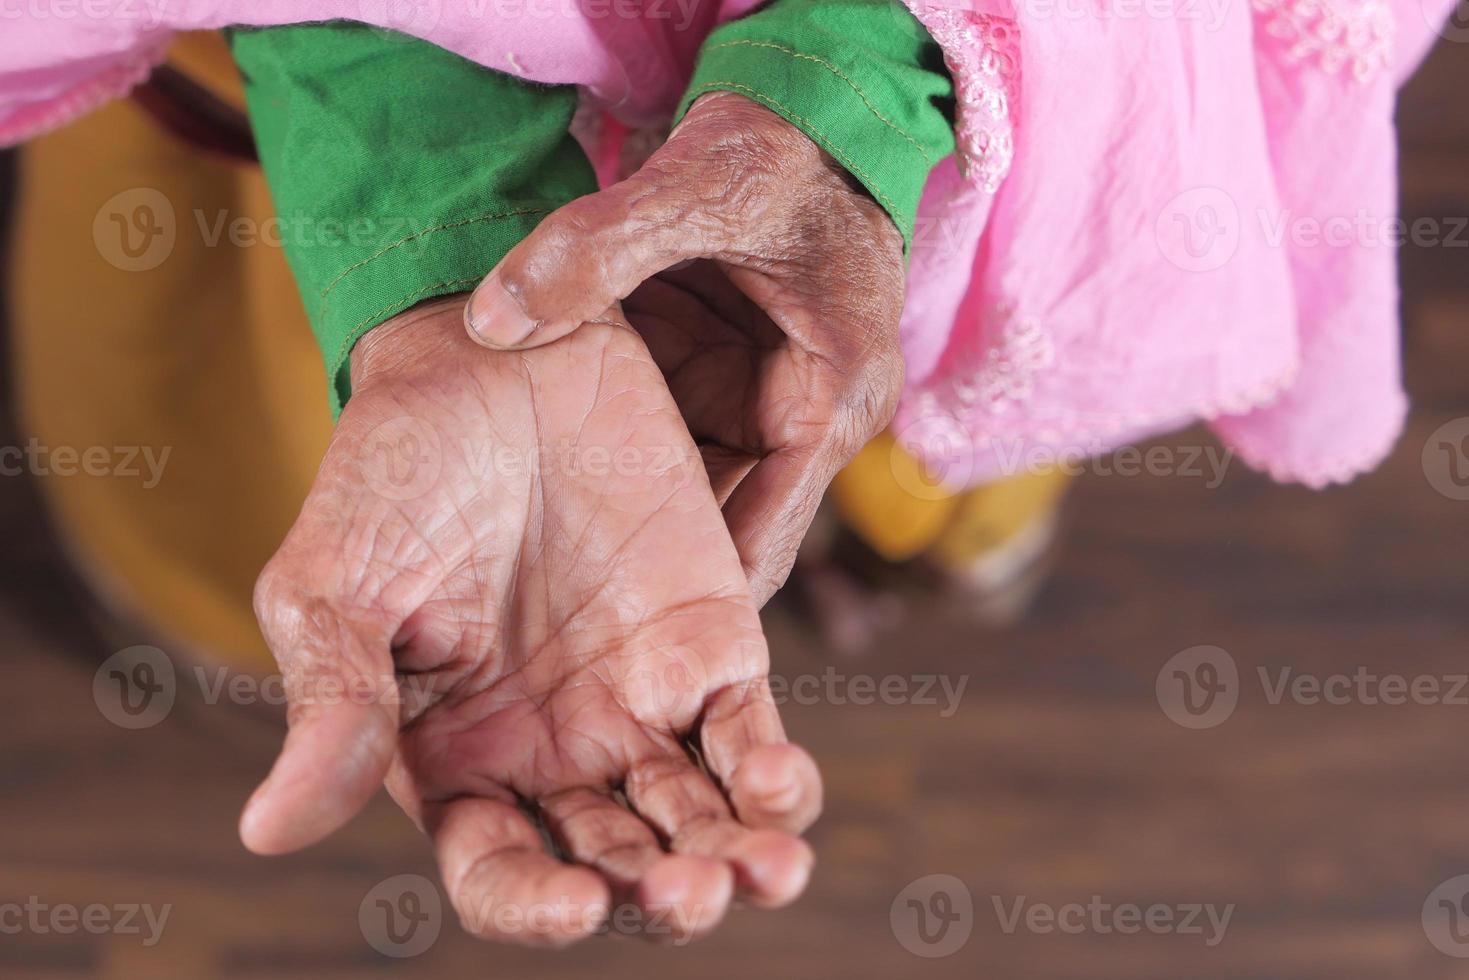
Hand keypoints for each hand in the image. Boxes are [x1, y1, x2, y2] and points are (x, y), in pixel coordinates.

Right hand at [243, 296, 821, 944]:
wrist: (496, 357)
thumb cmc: (394, 469)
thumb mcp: (339, 586)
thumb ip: (332, 707)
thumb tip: (269, 832)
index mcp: (456, 757)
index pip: (499, 871)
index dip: (535, 906)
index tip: (575, 906)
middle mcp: (554, 749)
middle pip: (616, 865)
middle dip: (660, 898)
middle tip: (692, 895)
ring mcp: (636, 699)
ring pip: (695, 816)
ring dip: (736, 859)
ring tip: (768, 871)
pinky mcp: (707, 642)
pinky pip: (748, 731)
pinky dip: (773, 775)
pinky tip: (782, 790)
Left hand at [464, 92, 906, 603]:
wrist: (802, 111)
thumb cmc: (781, 148)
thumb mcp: (698, 185)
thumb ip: (597, 245)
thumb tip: (493, 317)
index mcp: (830, 395)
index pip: (770, 529)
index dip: (697, 594)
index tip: (621, 649)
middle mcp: (803, 415)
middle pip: (723, 527)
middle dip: (646, 571)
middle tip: (552, 626)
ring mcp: (763, 402)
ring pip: (687, 491)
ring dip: (621, 519)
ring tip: (531, 576)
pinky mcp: (726, 380)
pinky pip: (668, 438)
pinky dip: (614, 453)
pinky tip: (541, 483)